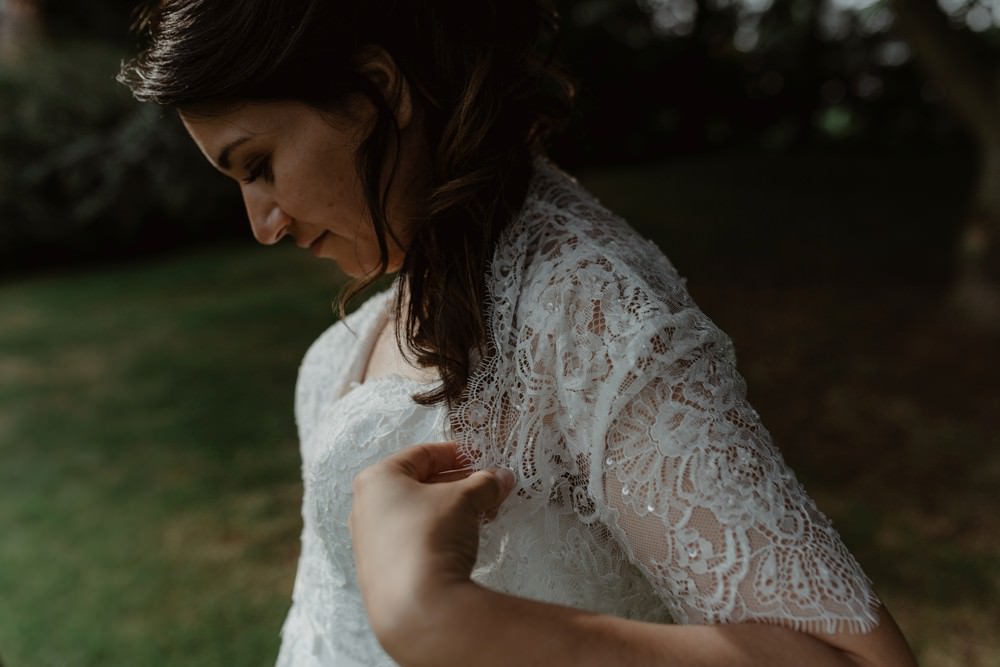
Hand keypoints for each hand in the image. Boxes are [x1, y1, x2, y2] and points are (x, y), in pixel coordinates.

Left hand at [349, 442, 514, 645]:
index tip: (481, 458)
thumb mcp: (465, 499)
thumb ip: (484, 483)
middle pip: (419, 485)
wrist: (417, 605)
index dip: (456, 454)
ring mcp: (369, 542)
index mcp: (377, 479)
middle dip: (458, 484)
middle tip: (488, 487)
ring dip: (452, 510)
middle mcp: (365, 507)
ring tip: (483, 514)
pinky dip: (439, 534)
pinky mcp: (379, 571)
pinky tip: (464, 540)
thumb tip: (500, 479)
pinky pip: (412, 540)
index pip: (422, 455)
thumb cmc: (431, 535)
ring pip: (416, 514)